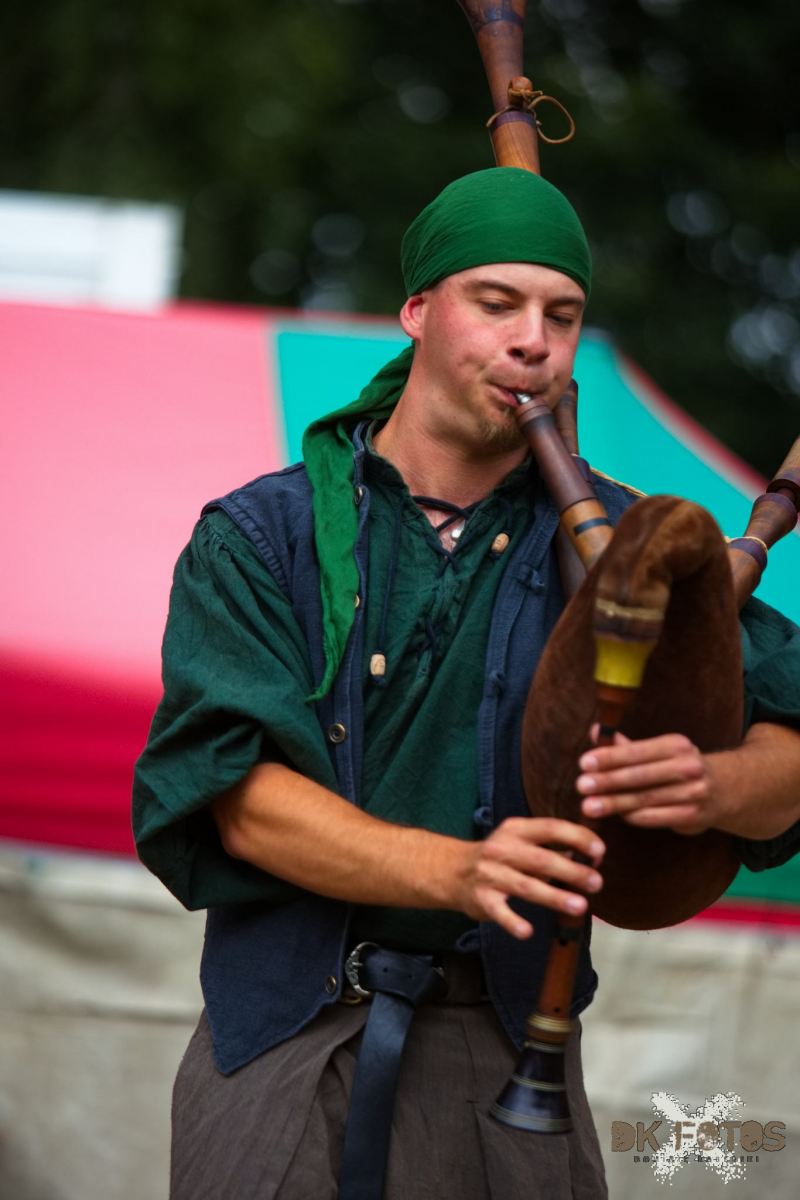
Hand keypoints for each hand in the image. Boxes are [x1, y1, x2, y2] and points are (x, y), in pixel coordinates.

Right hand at [456, 817, 604, 939]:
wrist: (452, 870)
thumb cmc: (499, 857)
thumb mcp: (519, 841)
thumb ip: (551, 847)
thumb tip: (590, 858)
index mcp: (516, 830)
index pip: (550, 827)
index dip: (577, 837)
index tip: (599, 851)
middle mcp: (502, 849)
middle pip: (541, 859)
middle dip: (571, 871)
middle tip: (596, 883)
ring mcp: (490, 874)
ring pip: (525, 886)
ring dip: (554, 896)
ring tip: (580, 906)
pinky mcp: (481, 899)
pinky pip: (499, 912)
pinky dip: (512, 922)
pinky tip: (527, 932)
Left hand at [576, 729, 713, 834]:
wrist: (724, 790)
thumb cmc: (679, 767)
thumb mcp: (659, 751)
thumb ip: (626, 746)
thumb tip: (595, 730)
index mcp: (676, 745)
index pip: (636, 751)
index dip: (609, 757)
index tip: (584, 763)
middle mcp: (688, 767)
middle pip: (639, 776)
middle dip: (607, 781)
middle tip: (581, 785)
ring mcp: (693, 793)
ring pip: (645, 799)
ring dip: (614, 803)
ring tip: (588, 806)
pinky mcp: (692, 816)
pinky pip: (654, 818)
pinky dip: (632, 817)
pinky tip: (615, 815)